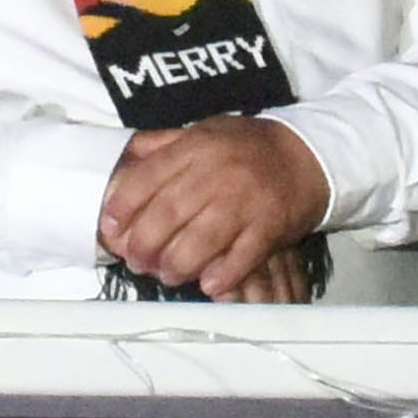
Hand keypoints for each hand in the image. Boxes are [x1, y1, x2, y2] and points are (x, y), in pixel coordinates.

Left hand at [96, 118, 329, 299]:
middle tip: (137, 261)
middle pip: (169, 213)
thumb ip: (162, 145)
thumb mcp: (202, 132)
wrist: (308, 154)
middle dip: (144, 243)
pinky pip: (242, 255)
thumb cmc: (247, 146)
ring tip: (168, 275)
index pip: (147, 178)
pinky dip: (224, 274)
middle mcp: (217, 173)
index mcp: (195, 147)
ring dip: (178, 264)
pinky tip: (209, 285)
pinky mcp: (270, 225)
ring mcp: (245, 200)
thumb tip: (121, 159)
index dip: (123, 206)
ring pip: (201, 239)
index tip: (109, 227)